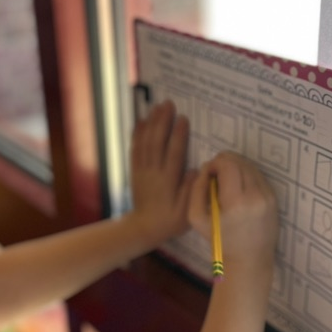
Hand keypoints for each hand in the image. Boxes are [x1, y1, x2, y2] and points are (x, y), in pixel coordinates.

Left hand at [129, 100, 194, 246]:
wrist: (144, 228)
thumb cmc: (170, 220)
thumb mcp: (186, 211)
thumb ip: (190, 190)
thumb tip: (196, 170)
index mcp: (168, 181)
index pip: (173, 154)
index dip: (178, 135)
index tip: (183, 118)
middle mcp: (153, 172)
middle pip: (157, 142)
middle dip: (162, 121)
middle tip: (168, 103)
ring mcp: (142, 170)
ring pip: (145, 142)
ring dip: (151, 123)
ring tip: (156, 107)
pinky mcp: (136, 171)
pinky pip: (135, 149)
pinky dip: (137, 134)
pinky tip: (141, 121)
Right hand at [189, 152, 278, 273]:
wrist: (249, 259)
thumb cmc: (221, 240)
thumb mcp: (196, 218)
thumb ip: (197, 189)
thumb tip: (206, 169)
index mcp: (236, 202)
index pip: (228, 165)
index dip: (215, 163)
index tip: (208, 172)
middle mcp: (255, 196)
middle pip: (240, 163)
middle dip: (225, 162)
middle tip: (216, 174)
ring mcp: (268, 197)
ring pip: (250, 167)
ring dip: (236, 167)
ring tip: (227, 181)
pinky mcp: (274, 199)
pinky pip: (258, 176)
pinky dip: (246, 176)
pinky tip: (239, 188)